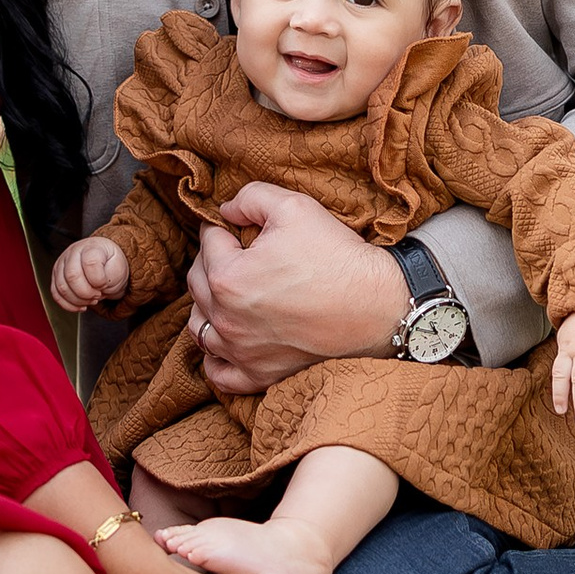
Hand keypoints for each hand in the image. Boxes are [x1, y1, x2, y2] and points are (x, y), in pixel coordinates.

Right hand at [50, 233, 130, 313]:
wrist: (105, 263)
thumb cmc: (111, 264)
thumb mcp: (119, 267)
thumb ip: (110, 274)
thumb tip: (96, 285)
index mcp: (91, 247)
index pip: (90, 262)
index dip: (98, 279)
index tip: (104, 284)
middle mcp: (73, 253)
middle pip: (72, 275)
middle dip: (86, 292)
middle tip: (97, 294)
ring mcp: (62, 264)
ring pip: (62, 287)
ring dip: (78, 300)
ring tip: (91, 299)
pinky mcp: (56, 277)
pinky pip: (56, 294)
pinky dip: (68, 305)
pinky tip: (80, 305)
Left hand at [185, 181, 410, 397]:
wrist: (377, 308)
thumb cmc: (336, 257)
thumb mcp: (295, 207)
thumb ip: (251, 198)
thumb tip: (225, 209)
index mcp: (227, 277)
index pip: (209, 242)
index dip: (223, 226)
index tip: (238, 225)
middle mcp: (226, 319)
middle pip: (197, 283)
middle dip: (211, 261)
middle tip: (235, 251)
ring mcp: (241, 352)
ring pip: (200, 328)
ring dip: (207, 306)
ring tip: (226, 292)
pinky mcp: (259, 375)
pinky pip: (220, 375)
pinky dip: (216, 359)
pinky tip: (227, 341)